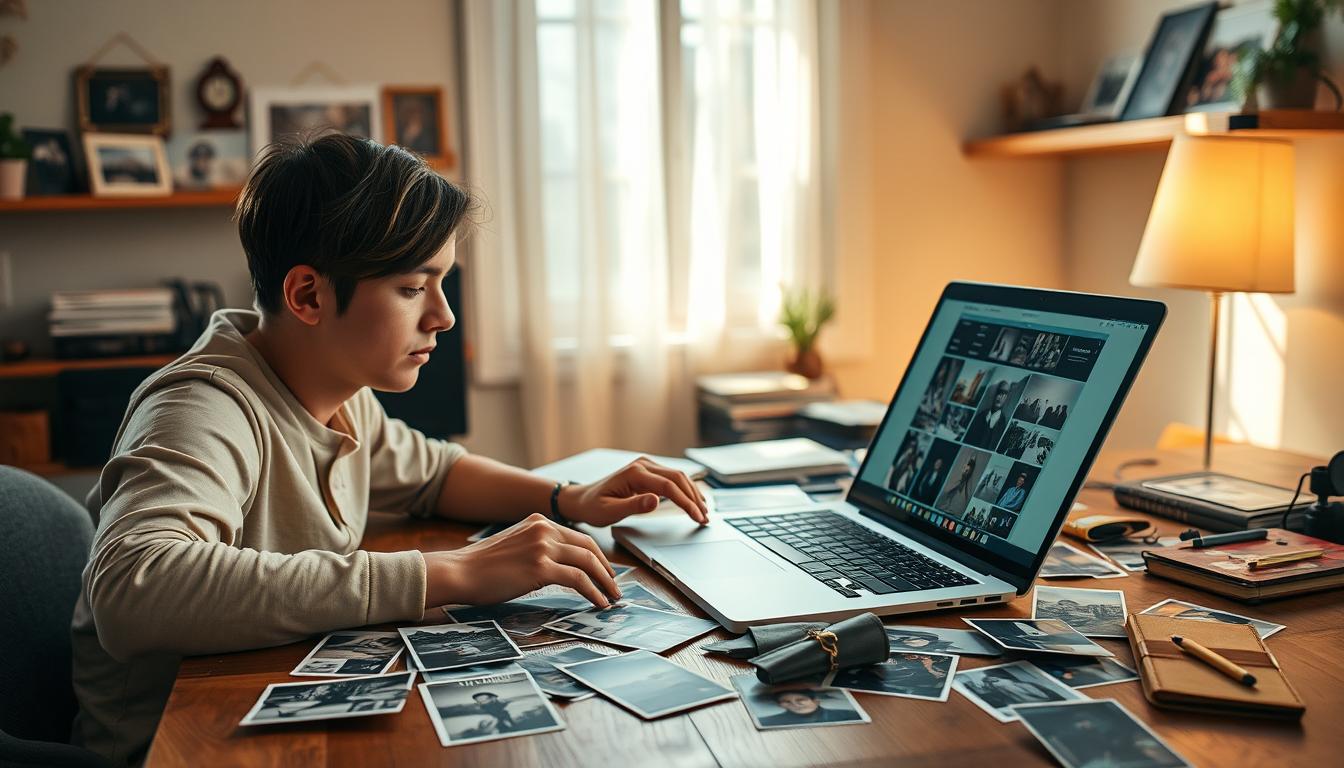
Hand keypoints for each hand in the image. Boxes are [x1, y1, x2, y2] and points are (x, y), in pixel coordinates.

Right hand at [422, 514, 620, 608]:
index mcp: (539, 521)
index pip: (578, 538)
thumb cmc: (481, 565)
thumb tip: (558, 564)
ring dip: (605, 582)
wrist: (459, 571)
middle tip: (615, 587)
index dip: (597, 557)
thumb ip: (537, 546)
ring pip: (588, 562)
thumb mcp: (514, 544)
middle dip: (606, 569)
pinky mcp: (540, 567)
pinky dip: (593, 592)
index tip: (605, 572)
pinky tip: (599, 603)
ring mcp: (543, 547)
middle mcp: (544, 529)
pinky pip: (578, 579)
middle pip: (589, 548)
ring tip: (612, 598)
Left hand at [561, 456, 708, 525]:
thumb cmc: (594, 507)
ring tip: (704, 513)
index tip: (697, 517)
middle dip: (694, 498)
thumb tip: (656, 501)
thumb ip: (633, 506)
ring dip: (693, 494)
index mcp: (634, 473)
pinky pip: (672, 479)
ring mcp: (647, 466)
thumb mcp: (610, 512)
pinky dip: (686, 491)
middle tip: (705, 518)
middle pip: (678, 478)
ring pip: (678, 477)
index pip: (668, 486)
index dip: (686, 502)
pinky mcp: (649, 472)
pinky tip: (694, 502)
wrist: (583, 499)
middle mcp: (643, 465)